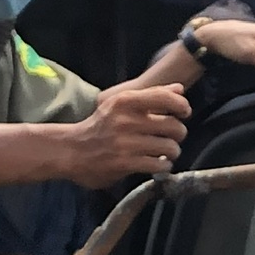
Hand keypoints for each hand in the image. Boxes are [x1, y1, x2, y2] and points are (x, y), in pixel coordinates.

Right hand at [64, 82, 190, 184]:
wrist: (70, 150)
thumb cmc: (100, 126)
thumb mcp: (120, 104)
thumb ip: (150, 95)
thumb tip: (179, 89)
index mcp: (125, 101)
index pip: (164, 98)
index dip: (182, 106)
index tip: (184, 113)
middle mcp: (126, 120)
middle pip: (173, 126)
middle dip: (179, 133)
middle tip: (172, 137)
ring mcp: (125, 143)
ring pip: (169, 147)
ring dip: (172, 152)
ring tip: (165, 152)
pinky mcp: (125, 163)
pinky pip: (158, 164)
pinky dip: (163, 166)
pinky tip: (158, 164)